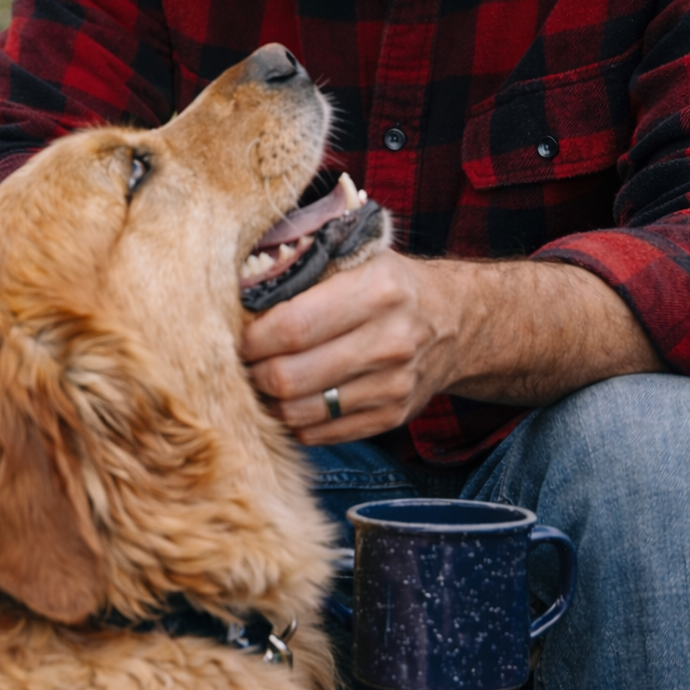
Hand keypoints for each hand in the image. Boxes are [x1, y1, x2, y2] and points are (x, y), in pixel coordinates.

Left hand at [239, 248, 461, 444]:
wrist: (455, 323)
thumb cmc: (389, 284)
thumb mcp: (358, 256)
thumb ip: (306, 265)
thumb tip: (241, 285)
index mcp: (378, 290)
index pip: (293, 326)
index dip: (252, 337)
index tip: (235, 334)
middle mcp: (390, 341)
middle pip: (291, 377)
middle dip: (253, 373)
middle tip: (239, 362)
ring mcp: (393, 386)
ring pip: (299, 412)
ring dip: (267, 400)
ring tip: (258, 380)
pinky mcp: (391, 417)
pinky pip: (319, 433)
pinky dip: (293, 420)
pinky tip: (288, 398)